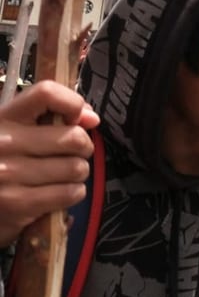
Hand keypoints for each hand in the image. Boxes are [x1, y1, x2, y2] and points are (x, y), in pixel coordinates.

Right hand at [0, 81, 99, 246]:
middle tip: (71, 154)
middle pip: (74, 138)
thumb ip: (52, 118)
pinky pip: (70, 193)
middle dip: (82, 148)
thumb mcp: (16, 133)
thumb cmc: (3, 164)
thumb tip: (91, 118)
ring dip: (77, 174)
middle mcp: (3, 142)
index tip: (76, 119)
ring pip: (76, 168)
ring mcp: (8, 174)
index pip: (45, 93)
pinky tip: (56, 193)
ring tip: (61, 176)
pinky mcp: (17, 204)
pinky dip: (72, 194)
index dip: (72, 103)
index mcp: (3, 118)